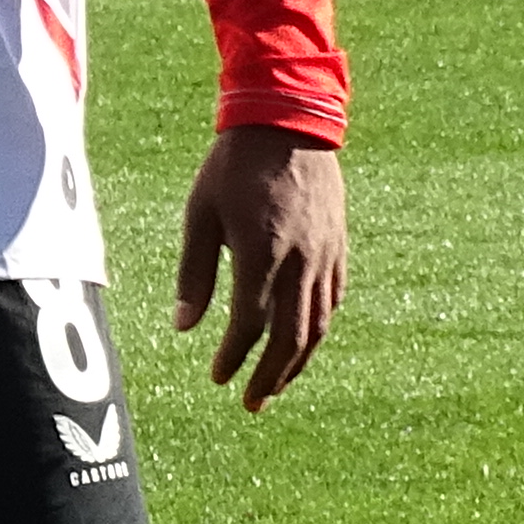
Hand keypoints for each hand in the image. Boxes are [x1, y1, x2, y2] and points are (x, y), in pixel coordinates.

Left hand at [172, 125, 343, 411]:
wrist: (288, 120)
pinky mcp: (339, 245)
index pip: (250, 324)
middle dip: (271, 377)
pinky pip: (333, 299)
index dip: (234, 356)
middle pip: (291, 337)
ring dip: (297, 362)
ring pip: (318, 324)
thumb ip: (194, 272)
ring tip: (277, 386)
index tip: (217, 376)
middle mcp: (301, 261)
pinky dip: (318, 327)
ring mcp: (326, 254)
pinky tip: (303, 341)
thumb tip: (183, 326)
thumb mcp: (201, 214)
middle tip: (252, 403)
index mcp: (263, 253)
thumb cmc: (234, 166)